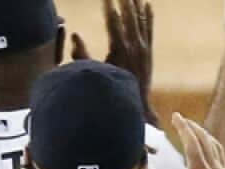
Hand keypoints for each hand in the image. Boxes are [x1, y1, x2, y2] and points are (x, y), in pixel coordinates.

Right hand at [71, 0, 159, 125]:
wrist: (136, 103)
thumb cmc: (112, 88)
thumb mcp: (95, 72)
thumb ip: (81, 55)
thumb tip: (74, 35)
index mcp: (119, 49)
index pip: (113, 22)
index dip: (109, 7)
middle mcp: (133, 46)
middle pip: (128, 17)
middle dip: (124, 1)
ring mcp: (143, 48)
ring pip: (140, 21)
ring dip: (136, 4)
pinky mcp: (148, 51)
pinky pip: (149, 29)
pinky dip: (148, 16)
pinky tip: (148, 4)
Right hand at [149, 113, 224, 168]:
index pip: (191, 143)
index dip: (183, 128)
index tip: (176, 117)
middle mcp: (212, 167)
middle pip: (203, 139)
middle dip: (191, 126)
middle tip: (180, 118)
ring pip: (213, 144)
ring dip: (202, 132)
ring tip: (192, 126)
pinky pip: (220, 152)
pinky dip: (212, 142)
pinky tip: (208, 143)